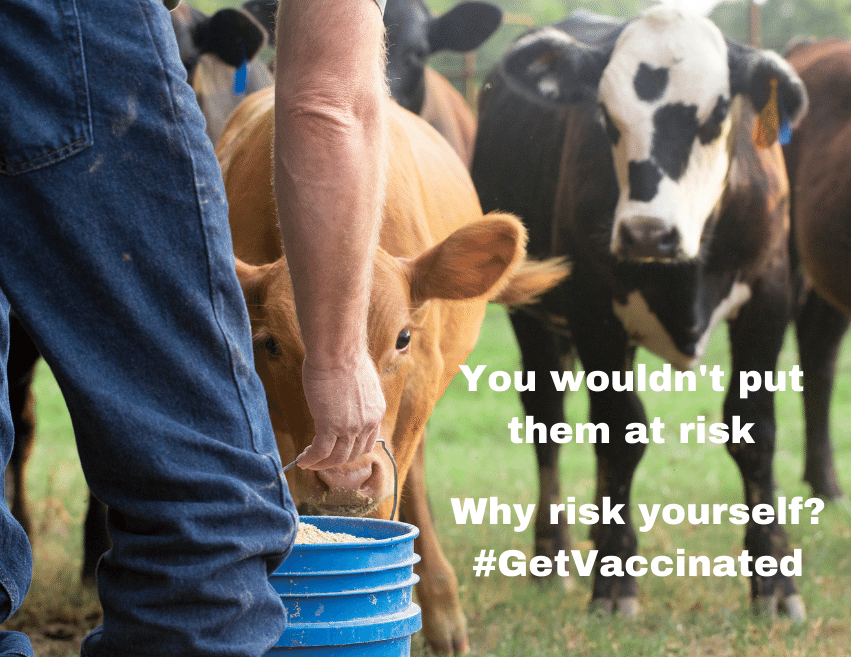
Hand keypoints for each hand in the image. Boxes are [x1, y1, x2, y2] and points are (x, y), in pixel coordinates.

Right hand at [296, 349, 384, 469]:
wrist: (337, 350)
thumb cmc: (344, 357)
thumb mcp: (361, 382)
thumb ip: (358, 398)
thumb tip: (347, 402)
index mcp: (376, 412)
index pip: (367, 443)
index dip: (351, 451)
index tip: (337, 450)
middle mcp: (367, 423)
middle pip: (353, 454)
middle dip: (335, 460)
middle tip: (320, 458)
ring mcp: (350, 426)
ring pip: (337, 457)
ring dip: (322, 463)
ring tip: (308, 462)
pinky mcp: (330, 425)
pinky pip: (320, 451)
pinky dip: (310, 459)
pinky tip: (302, 460)